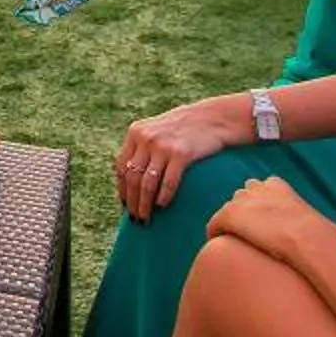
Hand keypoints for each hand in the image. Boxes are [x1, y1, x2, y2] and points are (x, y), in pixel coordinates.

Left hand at [113, 96, 240, 221]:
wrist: (214, 117)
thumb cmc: (186, 127)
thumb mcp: (157, 129)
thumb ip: (143, 147)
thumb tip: (132, 179)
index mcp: (136, 132)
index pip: (121, 166)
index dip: (121, 188)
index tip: (125, 205)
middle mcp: (146, 138)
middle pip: (132, 178)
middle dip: (132, 202)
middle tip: (135, 219)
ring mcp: (163, 146)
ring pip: (146, 184)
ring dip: (144, 205)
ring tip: (146, 219)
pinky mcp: (181, 154)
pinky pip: (168, 183)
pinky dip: (163, 198)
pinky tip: (162, 207)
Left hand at [204, 175, 335, 271]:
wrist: (308, 238)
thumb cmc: (316, 237)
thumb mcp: (311, 223)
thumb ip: (305, 224)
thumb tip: (316, 242)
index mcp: (277, 186)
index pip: (260, 188)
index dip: (259, 206)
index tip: (262, 221)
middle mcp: (257, 189)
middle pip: (240, 197)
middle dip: (242, 212)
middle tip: (248, 234)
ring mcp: (242, 202)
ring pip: (227, 211)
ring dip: (230, 224)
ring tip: (235, 241)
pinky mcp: (230, 215)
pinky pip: (214, 225)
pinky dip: (215, 234)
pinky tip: (218, 245)